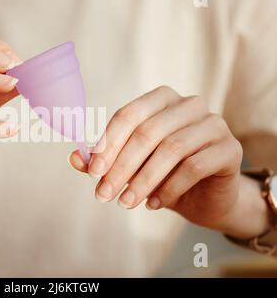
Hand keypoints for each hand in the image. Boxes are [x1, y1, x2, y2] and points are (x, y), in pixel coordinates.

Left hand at [69, 86, 244, 231]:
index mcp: (162, 99)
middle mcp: (189, 104)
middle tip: (103, 195)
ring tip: (125, 204)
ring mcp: (214, 124)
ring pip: (171, 149)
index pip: (128, 115)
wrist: (204, 195)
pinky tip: (154, 204)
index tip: (93, 171)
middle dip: (121, 167)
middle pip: (148, 132)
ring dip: (143, 181)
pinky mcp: (230, 149)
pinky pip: (194, 167)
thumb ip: (103, 159)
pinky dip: (169, 189)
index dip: (108, 143)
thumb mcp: (129, 166)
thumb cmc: (162, 173)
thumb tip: (74, 158)